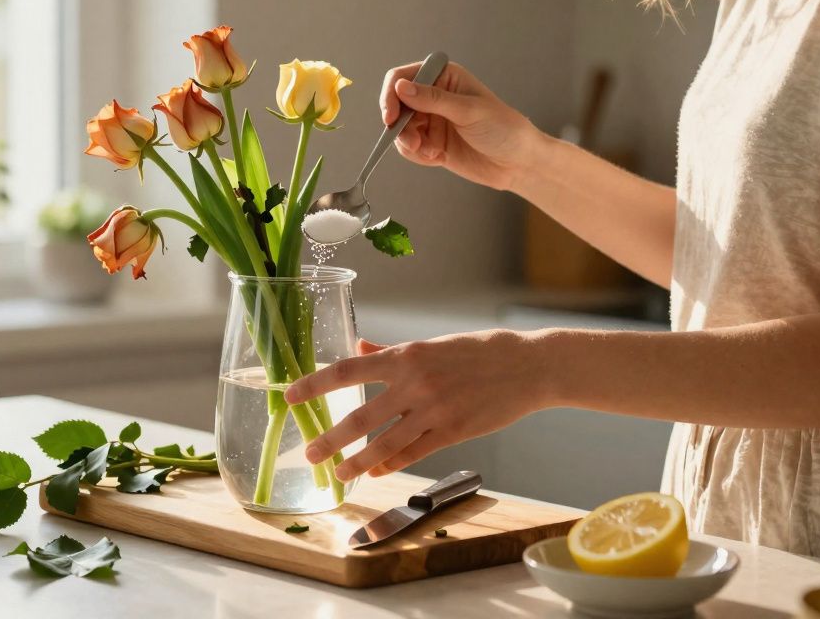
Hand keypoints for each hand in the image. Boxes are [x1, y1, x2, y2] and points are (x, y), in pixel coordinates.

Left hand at [284, 331, 547, 480]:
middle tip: (309, 453)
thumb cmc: (480, 351)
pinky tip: (377, 471)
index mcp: (406, 356)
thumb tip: (361, 348)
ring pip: (386, 444)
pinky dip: (392, 463)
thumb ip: (393, 352)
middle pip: (361, 417)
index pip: (348, 371)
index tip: (290, 394)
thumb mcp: (433, 345)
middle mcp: (415, 383)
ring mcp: (435, 410)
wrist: (529, 365)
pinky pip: (415, 452)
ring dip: (358, 461)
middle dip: (331, 438)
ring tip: (339, 473)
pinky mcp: (454, 431)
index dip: (315, 384)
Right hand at [380, 60, 541, 190]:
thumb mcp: (469, 111)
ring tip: (430, 152)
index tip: (390, 116)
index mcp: (444, 77)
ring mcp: (432, 120)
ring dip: (409, 143)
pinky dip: (417, 154)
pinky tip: (436, 157)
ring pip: (400, 129)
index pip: (403, 78)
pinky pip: (409, 147)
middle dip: (400, 126)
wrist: (519, 163)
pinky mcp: (431, 142)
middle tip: (413, 143)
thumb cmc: (504, 128)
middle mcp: (434, 96)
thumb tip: (401, 87)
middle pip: (396, 106)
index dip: (391, 95)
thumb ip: (433, 100)